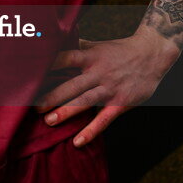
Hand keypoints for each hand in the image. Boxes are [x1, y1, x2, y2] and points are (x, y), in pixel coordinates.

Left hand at [33, 27, 179, 146]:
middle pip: (72, 84)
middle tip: (33, 106)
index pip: (66, 58)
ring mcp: (110, 88)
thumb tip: (55, 40)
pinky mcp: (121, 103)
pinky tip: (78, 142)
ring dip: (66, 112)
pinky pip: (104, 119)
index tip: (31, 72)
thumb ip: (77, 46)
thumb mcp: (98, 46)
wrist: (152, 54)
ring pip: (85, 101)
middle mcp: (98, 72)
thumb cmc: (119, 50)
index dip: (49, 64)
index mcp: (90, 56)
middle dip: (52, 95)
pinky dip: (91, 131)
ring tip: (48, 122)